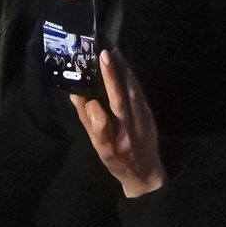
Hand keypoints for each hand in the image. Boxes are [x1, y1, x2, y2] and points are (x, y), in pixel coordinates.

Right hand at [65, 41, 168, 198]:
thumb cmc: (117, 161)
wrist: (146, 172)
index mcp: (110, 145)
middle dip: (111, 78)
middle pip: (119, 102)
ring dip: (123, 71)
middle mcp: (127, 133)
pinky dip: (131, 78)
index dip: (90, 106)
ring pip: (132, 93)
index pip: (99, 121)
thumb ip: (88, 122)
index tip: (79, 92)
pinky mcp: (149, 115)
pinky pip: (139, 93)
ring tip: (113, 54)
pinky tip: (125, 66)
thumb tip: (76, 95)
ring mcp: (141, 123)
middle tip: (103, 55)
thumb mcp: (98, 147)